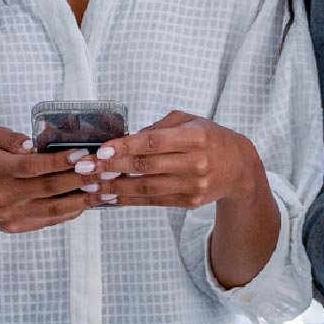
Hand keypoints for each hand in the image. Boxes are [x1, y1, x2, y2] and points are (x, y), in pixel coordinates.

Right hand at [0, 127, 99, 235]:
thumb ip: (13, 138)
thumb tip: (36, 146)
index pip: (32, 166)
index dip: (59, 161)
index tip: (83, 153)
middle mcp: (3, 195)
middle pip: (48, 188)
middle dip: (80, 179)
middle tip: (105, 170)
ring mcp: (10, 215)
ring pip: (53, 208)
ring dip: (82, 200)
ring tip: (104, 190)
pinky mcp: (16, 227)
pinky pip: (49, 220)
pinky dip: (70, 212)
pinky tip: (87, 202)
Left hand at [96, 111, 267, 209]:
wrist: (239, 167)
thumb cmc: (208, 137)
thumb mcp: (188, 121)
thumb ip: (158, 128)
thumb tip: (125, 138)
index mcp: (196, 138)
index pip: (154, 142)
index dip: (126, 146)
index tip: (101, 150)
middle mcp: (196, 163)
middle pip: (146, 167)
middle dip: (111, 167)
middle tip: (84, 168)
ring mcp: (193, 186)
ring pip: (146, 188)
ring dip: (114, 187)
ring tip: (90, 186)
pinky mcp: (189, 201)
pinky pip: (153, 202)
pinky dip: (128, 200)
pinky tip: (108, 196)